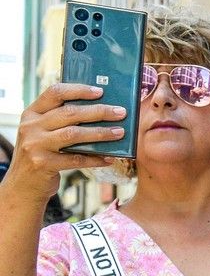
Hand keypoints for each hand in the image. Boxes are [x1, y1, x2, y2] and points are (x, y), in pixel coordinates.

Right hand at [9, 83, 124, 199]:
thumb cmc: (42, 155)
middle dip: (98, 112)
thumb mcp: (43, 133)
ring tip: (120, 133)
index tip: (101, 91)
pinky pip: (76, 159)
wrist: (23, 185)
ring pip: (73, 134)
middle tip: (120, 112)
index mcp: (31, 113)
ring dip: (100, 133)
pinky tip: (109, 158)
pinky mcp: (42, 163)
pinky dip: (95, 159)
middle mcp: (30, 126)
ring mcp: (35, 145)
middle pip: (69, 113)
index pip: (54, 93)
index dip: (78, 90)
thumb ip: (61, 121)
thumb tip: (100, 109)